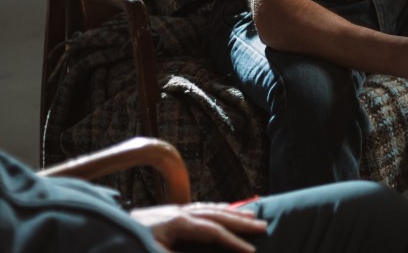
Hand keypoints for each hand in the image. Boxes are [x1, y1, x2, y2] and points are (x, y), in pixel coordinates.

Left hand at [131, 203, 266, 252]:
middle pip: (216, 214)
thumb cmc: (126, 243)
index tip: (252, 252)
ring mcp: (171, 210)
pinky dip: (214, 209)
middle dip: (241, 221)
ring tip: (251, 215)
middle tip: (263, 225)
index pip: (213, 232)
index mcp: (178, 223)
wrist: (96, 230)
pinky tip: (219, 212)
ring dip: (231, 213)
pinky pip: (198, 208)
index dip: (234, 242)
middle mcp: (178, 212)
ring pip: (208, 208)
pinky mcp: (164, 213)